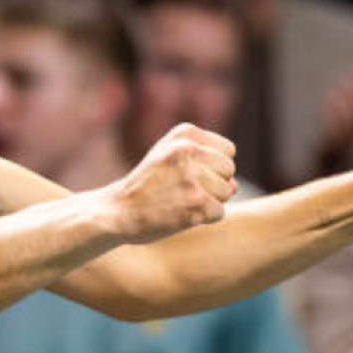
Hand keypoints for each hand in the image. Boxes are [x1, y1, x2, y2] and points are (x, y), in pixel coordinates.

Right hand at [104, 123, 237, 243]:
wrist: (117, 211)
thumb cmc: (147, 184)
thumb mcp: (167, 153)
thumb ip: (204, 156)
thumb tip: (235, 185)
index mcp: (184, 133)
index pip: (228, 150)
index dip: (213, 167)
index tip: (187, 174)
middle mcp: (188, 150)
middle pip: (229, 170)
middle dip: (214, 184)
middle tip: (182, 190)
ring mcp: (191, 176)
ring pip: (227, 192)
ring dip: (209, 201)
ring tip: (180, 201)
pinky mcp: (195, 203)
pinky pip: (219, 212)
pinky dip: (203, 219)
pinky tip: (180, 215)